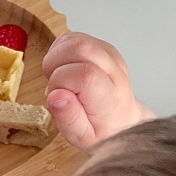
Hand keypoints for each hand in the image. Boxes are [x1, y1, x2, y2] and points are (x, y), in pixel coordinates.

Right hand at [43, 33, 153, 149]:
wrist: (121, 121)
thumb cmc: (101, 130)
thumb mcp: (82, 137)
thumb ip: (69, 118)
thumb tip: (56, 96)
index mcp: (110, 96)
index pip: (84, 74)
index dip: (60, 82)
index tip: (58, 96)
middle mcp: (114, 71)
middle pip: (80, 48)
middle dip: (54, 64)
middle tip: (55, 85)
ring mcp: (110, 55)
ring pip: (74, 39)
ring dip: (56, 57)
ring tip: (59, 78)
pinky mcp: (102, 47)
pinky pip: (73, 37)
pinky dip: (59, 51)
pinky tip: (63, 69)